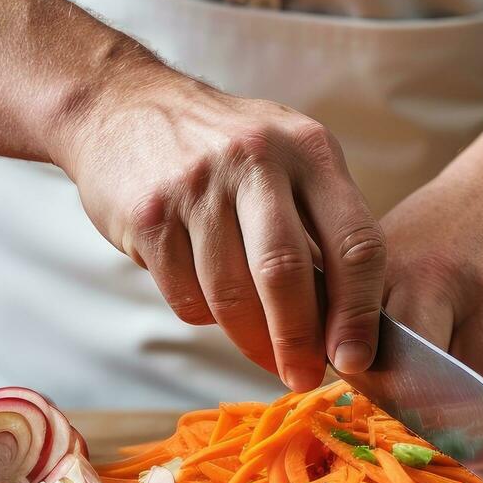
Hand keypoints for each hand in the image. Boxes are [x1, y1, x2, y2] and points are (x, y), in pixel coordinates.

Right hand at [53, 72, 385, 390]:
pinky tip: (209, 303)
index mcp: (309, 151)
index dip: (359, 312)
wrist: (123, 106)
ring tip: (263, 355)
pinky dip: (203, 315)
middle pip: (285, 273)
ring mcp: (198, 185)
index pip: (355, 242)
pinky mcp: (150, 213)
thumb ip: (321, 225)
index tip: (355, 359)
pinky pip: (185, 294)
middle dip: (298, 340)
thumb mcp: (288, 160)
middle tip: (303, 376)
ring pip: (231, 294)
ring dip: (250, 341)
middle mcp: (257, 159)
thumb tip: (347, 325)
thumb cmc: (224, 149)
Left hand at [380, 155, 482, 407]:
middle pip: (419, 380)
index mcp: (388, 267)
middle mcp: (438, 279)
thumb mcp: (391, 247)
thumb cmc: (448, 227)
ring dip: (470, 410)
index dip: (371, 388)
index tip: (379, 400)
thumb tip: (328, 369)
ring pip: (475, 392)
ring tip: (464, 397)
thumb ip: (360, 304)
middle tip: (423, 417)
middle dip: (418, 410)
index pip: (364, 351)